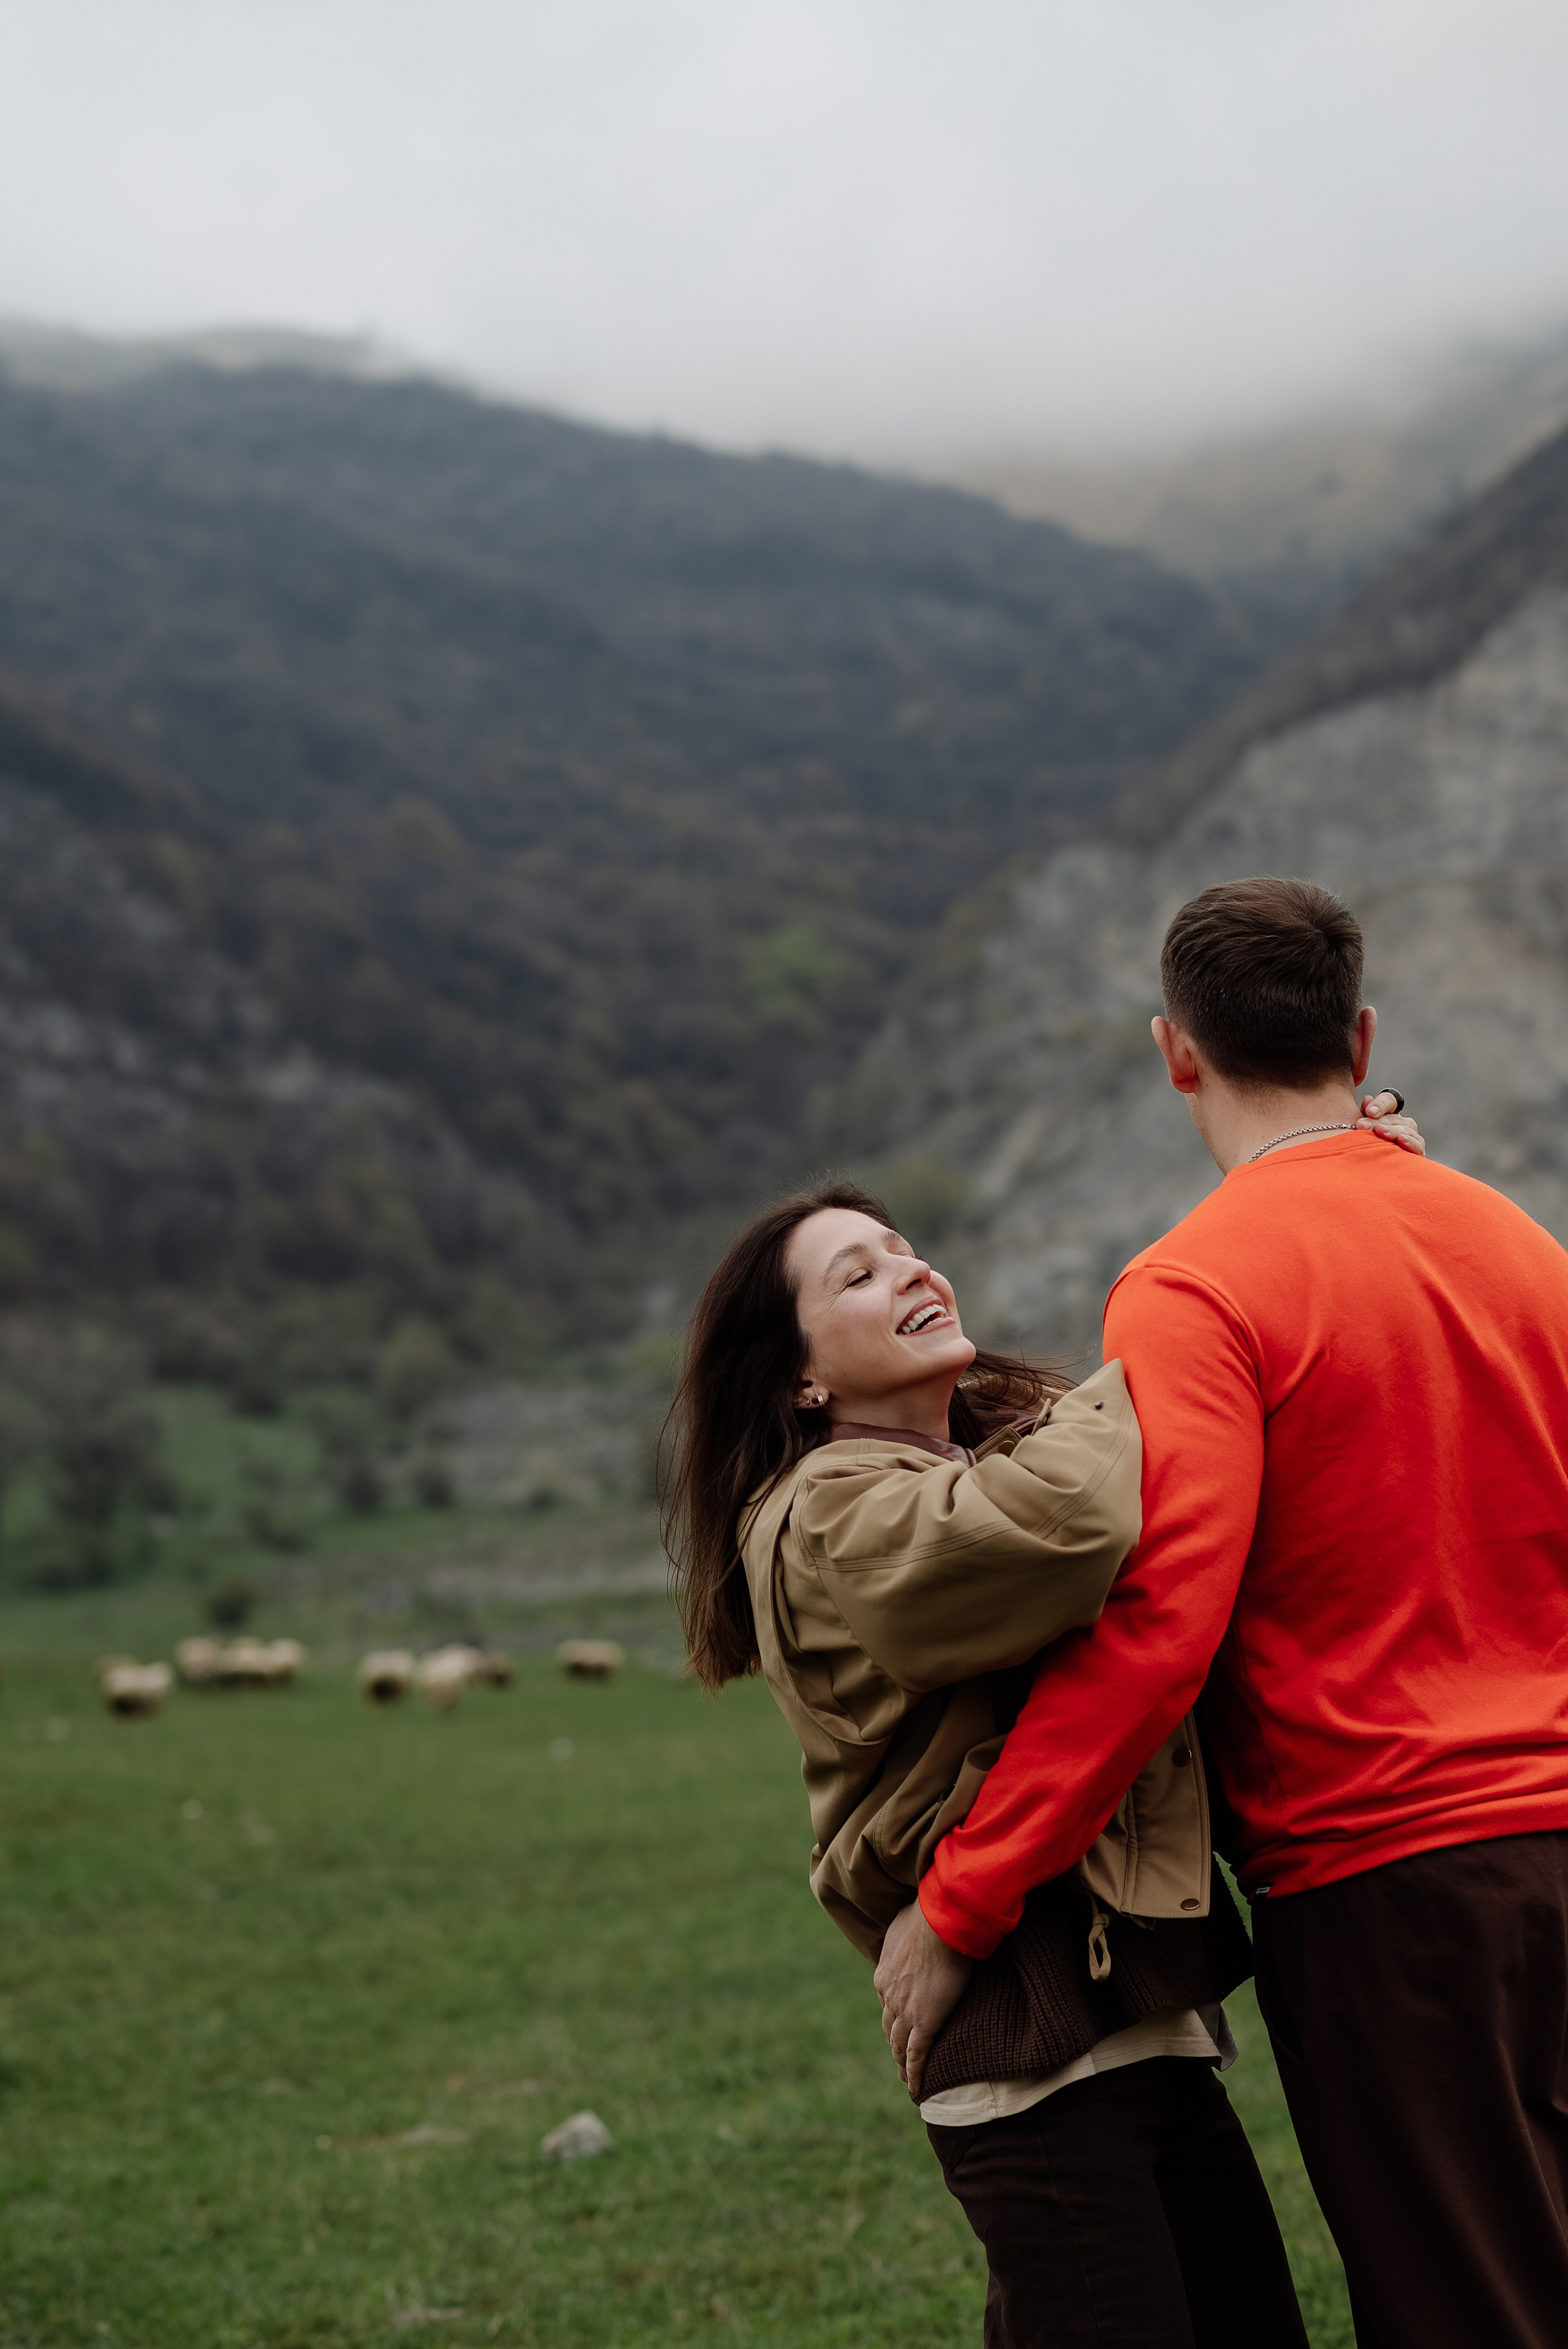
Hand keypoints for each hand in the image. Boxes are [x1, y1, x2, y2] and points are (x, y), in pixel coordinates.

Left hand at [873, 1899, 972, 2098]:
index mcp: (884, 1975)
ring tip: (907, 2077)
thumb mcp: (903, 1925)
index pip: (887, 2004)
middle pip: (889, 2028)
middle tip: (900, 2060)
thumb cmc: (927, 1916)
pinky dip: (915, 2075)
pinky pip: (916, 2056)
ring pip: (899, 2046)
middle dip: (894, 2045)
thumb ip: (902, 1937)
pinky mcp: (924, 2023)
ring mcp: (905, 2012)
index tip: (899, 2027)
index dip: (893, 2018)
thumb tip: (905, 1934)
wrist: (941, 1922)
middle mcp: (888, 1996)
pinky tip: (916, 2090)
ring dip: (902, 2063)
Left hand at [1360, 1092, 1424, 1155]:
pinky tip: (1401, 1140)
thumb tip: (1367, 1099)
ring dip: (1392, 1130)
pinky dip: (1410, 1142)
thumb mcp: (1362, 1131)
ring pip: (1406, 1129)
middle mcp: (1402, 1123)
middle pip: (1394, 1117)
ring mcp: (1412, 1137)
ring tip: (1379, 1131)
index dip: (1380, 1104)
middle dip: (1378, 1120)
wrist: (1370, 1174)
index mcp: (1388, 1114)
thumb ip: (1365, 1115)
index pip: (1389, 1101)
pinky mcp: (1418, 1152)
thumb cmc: (1363, 1148)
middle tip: (1361, 1125)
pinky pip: (1417, 1145)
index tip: (1369, 1111)